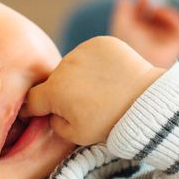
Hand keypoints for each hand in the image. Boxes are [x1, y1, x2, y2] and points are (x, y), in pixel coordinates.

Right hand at [22, 36, 163, 146]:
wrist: (147, 103)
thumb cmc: (112, 123)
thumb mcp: (77, 136)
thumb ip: (54, 124)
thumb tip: (49, 112)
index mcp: (54, 91)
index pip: (32, 98)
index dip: (35, 108)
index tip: (41, 112)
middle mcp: (65, 66)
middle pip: (55, 80)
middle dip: (63, 91)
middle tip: (84, 104)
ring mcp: (83, 50)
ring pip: (72, 65)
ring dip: (79, 74)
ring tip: (100, 90)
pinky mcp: (101, 42)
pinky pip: (90, 52)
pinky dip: (96, 62)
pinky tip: (109, 76)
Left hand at [109, 0, 178, 67]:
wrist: (139, 65)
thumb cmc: (127, 47)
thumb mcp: (121, 25)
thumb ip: (122, 10)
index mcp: (138, 39)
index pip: (142, 19)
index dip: (141, 6)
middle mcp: (152, 42)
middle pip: (155, 19)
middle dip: (150, 7)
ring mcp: (165, 44)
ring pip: (169, 22)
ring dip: (163, 11)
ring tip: (154, 10)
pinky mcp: (177, 45)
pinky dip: (173, 17)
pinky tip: (160, 13)